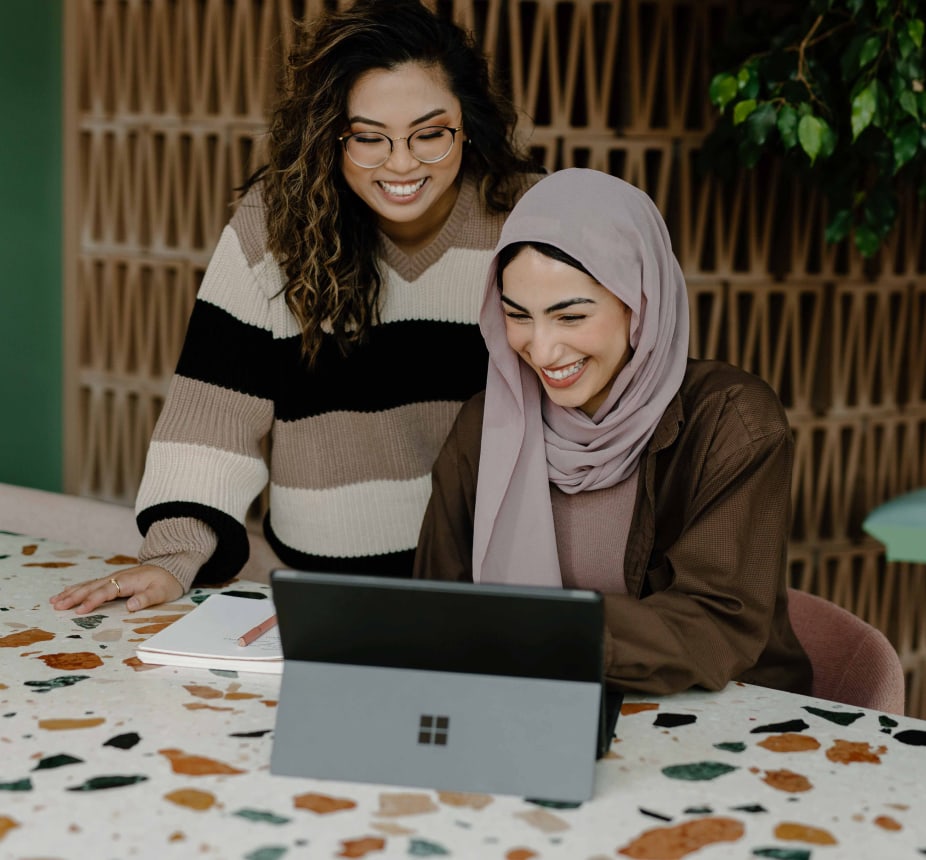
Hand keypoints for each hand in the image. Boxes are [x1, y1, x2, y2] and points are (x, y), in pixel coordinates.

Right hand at [49, 564, 183, 614]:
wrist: (171, 567)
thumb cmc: (167, 581)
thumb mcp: (161, 592)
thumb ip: (146, 598)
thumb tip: (130, 606)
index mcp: (127, 581)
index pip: (106, 592)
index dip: (92, 601)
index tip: (79, 611)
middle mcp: (117, 578)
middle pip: (92, 587)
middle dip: (73, 597)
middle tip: (56, 606)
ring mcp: (114, 578)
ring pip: (89, 585)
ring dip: (71, 592)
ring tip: (55, 600)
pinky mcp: (114, 580)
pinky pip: (93, 584)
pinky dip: (79, 588)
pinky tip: (68, 592)